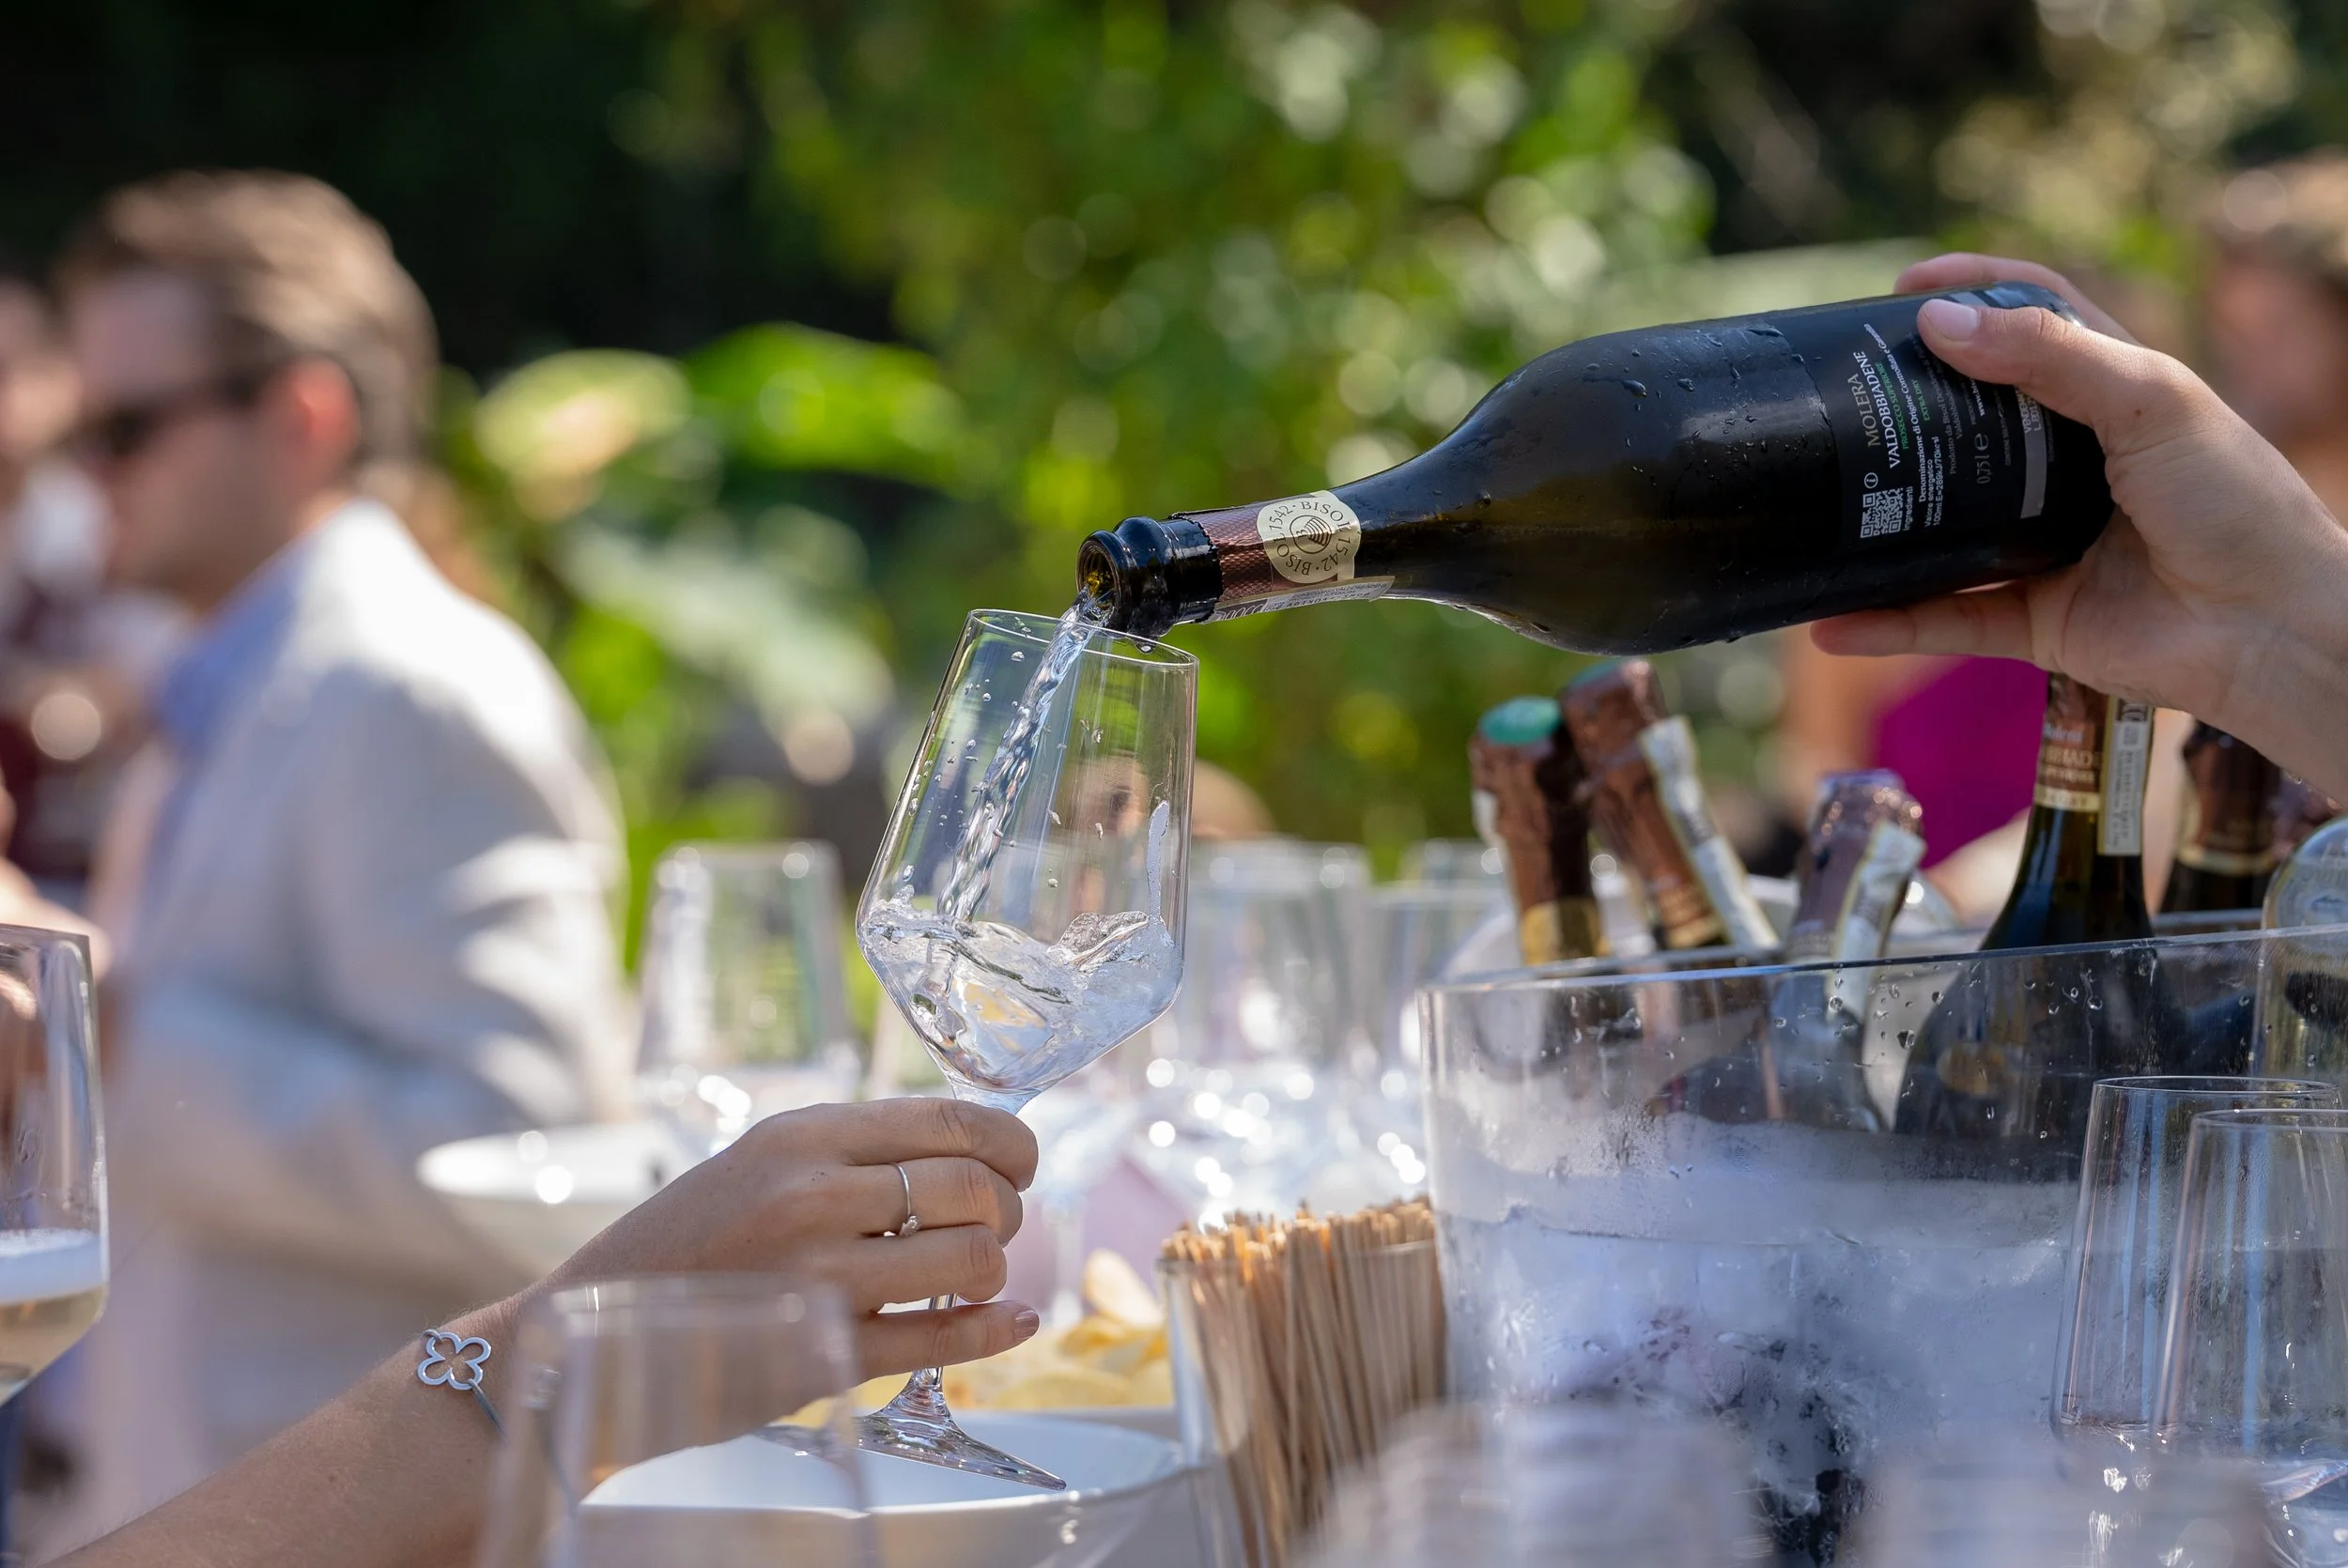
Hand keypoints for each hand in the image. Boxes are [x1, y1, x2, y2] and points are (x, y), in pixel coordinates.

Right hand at [533, 1097, 1041, 1376]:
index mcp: (803, 1135)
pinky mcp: (820, 1356)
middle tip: (994, 1227)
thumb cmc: (685, 1243)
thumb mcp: (759, 1163)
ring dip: (993, 1270)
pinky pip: (939, 1338)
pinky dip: (992, 1332)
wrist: (582, 1333)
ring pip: (971, 1260)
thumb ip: (853, 1151)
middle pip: (975, 1188)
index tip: (1024, 1163)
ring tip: (972, 1275)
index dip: (1011, 1144)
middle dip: (1006, 1210)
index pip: (952, 1121)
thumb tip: (970, 1146)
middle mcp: (814, 1195)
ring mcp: (819, 1277)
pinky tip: (1011, 1324)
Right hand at [1811, 252, 2347, 799]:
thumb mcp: (2152, 402)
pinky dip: (1885, 625)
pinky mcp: (2033, 622)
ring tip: (1812, 502)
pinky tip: (1831, 622)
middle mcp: (2070, 467)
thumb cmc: (2238, 503)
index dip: (1970, 292)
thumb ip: (2050, 357)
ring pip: (1940, 528)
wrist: (2274, 629)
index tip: (1901, 287)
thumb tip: (1938, 324)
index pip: (2032, 319)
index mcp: (2110, 396)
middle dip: (1901, 403)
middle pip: (1967, 420)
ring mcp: (2045, 546)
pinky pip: (1943, 622)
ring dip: (1877, 521)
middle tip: (1836, 389)